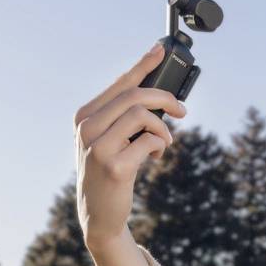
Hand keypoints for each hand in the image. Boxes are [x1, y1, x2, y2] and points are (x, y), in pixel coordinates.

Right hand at [73, 42, 186, 245]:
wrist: (98, 214)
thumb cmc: (108, 171)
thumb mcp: (107, 139)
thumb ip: (123, 116)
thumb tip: (158, 92)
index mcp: (84, 117)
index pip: (119, 84)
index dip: (143, 65)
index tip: (161, 50)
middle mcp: (86, 128)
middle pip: (134, 95)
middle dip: (165, 98)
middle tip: (181, 110)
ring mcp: (98, 147)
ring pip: (143, 115)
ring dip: (163, 127)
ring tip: (164, 142)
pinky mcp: (114, 166)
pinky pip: (149, 141)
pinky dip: (160, 145)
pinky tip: (155, 156)